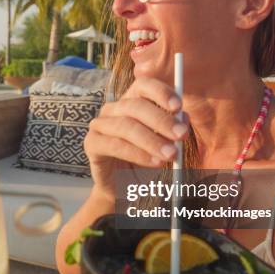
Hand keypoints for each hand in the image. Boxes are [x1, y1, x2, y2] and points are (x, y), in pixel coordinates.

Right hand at [84, 77, 186, 197]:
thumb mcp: (164, 143)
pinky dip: (137, 154)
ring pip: (126, 126)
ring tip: (171, 154)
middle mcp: (113, 109)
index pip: (143, 85)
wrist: (123, 188)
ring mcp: (99, 125)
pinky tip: (153, 162)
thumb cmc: (145, 161)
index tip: (178, 107)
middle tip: (181, 135)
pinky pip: (115, 145)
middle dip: (161, 120)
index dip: (161, 92)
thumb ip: (173, 128)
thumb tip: (183, 118)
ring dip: (151, 140)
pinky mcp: (92, 143)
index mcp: (131, 101)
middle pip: (135, 105)